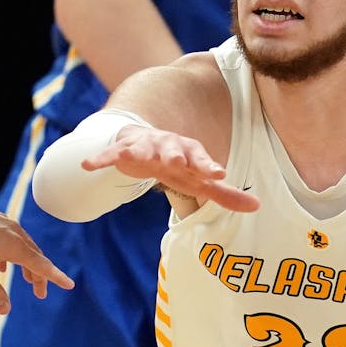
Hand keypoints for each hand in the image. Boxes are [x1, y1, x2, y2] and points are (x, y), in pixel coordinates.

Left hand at [0, 193, 73, 313]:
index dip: (56, 277)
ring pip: (25, 247)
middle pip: (35, 257)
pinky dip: (14, 255)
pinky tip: (2, 265)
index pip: (41, 265)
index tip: (69, 285)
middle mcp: (16, 234)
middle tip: (40, 294)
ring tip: (26, 280)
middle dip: (39, 276)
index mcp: (14, 246)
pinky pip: (14, 240)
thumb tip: (6, 311)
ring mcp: (8, 225)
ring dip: (28, 265)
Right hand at [83, 125, 258, 212]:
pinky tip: (88, 165)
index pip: (201, 158)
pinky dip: (100, 158)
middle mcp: (167, 146)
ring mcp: (144, 145)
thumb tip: (257, 206)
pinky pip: (110, 153)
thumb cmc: (176, 164)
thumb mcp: (198, 179)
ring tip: (133, 156)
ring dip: (139, 150)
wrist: (143, 140)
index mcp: (188, 153)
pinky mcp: (122, 148)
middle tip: (178, 162)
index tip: (219, 174)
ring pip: (142, 147)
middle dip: (174, 154)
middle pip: (172, 149)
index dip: (209, 166)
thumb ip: (224, 194)